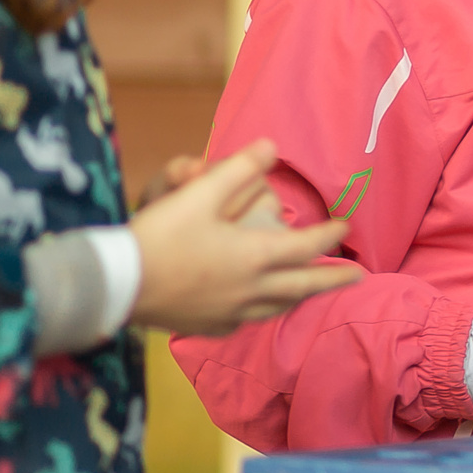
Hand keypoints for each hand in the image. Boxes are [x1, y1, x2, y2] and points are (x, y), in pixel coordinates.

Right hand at [129, 141, 360, 334]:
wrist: (115, 284)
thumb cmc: (159, 237)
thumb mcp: (198, 194)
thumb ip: (238, 169)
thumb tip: (272, 146)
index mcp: (255, 257)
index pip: (306, 247)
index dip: (329, 235)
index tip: (346, 227)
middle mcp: (251, 290)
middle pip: (303, 285)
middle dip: (332, 279)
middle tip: (357, 276)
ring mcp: (230, 314)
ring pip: (277, 308)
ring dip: (300, 297)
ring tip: (311, 292)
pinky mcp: (208, 327)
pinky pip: (246, 322)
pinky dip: (262, 313)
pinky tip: (257, 311)